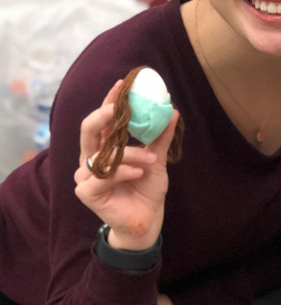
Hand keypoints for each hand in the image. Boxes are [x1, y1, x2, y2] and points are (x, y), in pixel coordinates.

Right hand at [74, 81, 179, 248]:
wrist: (147, 220)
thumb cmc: (147, 190)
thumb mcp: (157, 160)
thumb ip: (160, 137)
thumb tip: (172, 110)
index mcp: (104, 147)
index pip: (103, 119)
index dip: (110, 100)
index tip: (123, 84)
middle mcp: (91, 158)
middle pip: (88, 130)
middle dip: (103, 116)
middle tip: (119, 108)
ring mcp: (85, 175)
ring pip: (102, 155)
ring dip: (128, 153)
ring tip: (150, 160)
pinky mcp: (86, 192)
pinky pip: (103, 176)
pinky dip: (122, 171)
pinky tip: (138, 173)